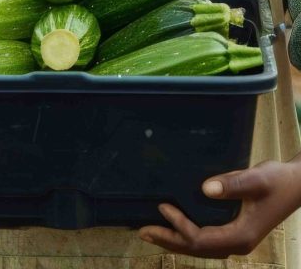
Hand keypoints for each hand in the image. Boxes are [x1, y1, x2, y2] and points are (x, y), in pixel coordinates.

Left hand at [139, 160, 300, 257]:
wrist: (295, 185)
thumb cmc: (277, 181)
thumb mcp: (256, 179)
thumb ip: (233, 184)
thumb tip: (205, 188)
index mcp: (242, 236)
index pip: (202, 239)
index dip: (179, 226)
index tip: (163, 206)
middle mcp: (238, 243)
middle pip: (197, 248)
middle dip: (169, 239)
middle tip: (142, 231)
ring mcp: (236, 239)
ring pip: (201, 247)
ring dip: (175, 240)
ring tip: (151, 233)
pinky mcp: (234, 231)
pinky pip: (207, 240)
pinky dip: (187, 236)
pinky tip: (175, 228)